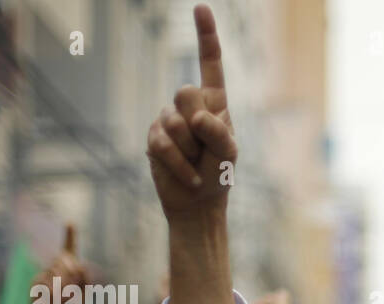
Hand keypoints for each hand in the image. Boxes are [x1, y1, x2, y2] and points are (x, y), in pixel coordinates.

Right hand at [28, 223, 88, 303]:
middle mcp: (55, 266)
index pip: (69, 247)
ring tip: (66, 297)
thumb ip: (85, 279)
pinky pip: (46, 282)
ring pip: (56, 271)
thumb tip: (76, 267)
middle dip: (72, 272)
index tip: (70, 222)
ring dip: (64, 285)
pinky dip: (53, 292)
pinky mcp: (35, 282)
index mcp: (69, 266)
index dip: (70, 235)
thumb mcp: (85, 293)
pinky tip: (54, 300)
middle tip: (74, 287)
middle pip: (64, 259)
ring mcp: (44, 273)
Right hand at [146, 4, 236, 223]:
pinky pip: (162, 143)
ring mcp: (169, 120)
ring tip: (197, 165)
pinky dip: (178, 163)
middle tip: (205, 148)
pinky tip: (187, 176)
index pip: (210, 64)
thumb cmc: (218, 175)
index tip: (200, 8)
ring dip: (189, 150)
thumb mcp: (229, 154)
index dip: (205, 37)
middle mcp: (190, 107)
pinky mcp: (154, 137)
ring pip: (173, 120)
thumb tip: (197, 118)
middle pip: (186, 92)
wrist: (198, 204)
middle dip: (198, 124)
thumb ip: (219, 132)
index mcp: (215, 103)